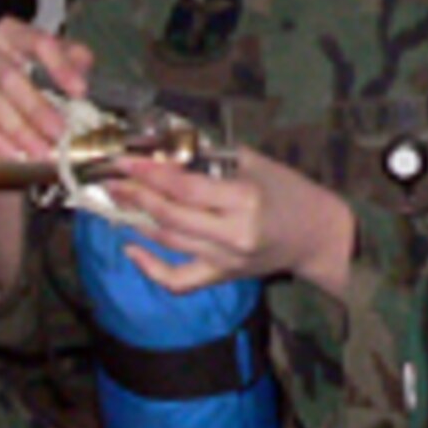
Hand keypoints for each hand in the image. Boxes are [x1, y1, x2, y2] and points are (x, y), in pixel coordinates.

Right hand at [0, 18, 93, 161]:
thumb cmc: (28, 65)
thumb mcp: (54, 54)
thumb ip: (73, 61)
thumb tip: (81, 85)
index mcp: (11, 31)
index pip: (38, 43)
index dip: (60, 67)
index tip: (80, 91)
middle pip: (8, 77)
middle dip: (35, 108)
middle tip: (59, 131)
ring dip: (17, 130)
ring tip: (41, 150)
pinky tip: (14, 153)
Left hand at [107, 146, 354, 299]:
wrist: (317, 235)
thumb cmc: (288, 191)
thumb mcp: (254, 163)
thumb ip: (210, 156)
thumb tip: (165, 146)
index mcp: (244, 200)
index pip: (184, 187)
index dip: (149, 173)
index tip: (124, 160)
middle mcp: (232, 234)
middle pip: (170, 215)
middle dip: (135, 194)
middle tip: (110, 178)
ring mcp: (225, 261)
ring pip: (169, 241)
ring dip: (137, 219)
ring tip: (117, 198)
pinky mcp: (221, 277)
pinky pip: (178, 281)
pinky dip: (150, 268)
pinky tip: (130, 249)